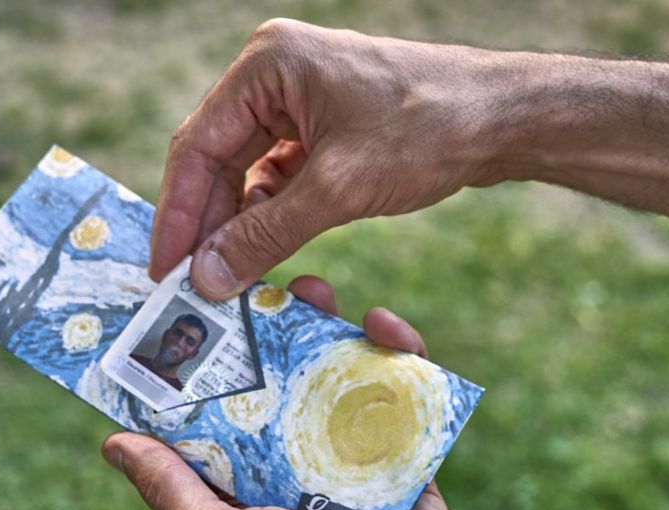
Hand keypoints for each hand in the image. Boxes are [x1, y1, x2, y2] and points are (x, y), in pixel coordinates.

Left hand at [102, 276, 490, 509]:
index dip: (201, 361)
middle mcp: (288, 462)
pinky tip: (387, 326)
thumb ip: (172, 492)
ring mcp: (346, 455)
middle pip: (273, 379)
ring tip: (316, 290)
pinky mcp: (401, 454)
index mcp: (239, 483)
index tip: (190, 307)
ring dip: (328, 327)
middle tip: (261, 285)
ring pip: (333, 373)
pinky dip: (399, 355)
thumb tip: (111, 442)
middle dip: (266, 330)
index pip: (212, 410)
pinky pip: (400, 394)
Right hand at [149, 19, 532, 299]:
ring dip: (240, 223)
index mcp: (266, 65)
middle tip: (193, 285)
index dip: (178, 214)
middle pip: (217, 159)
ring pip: (247, 171)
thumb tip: (205, 278)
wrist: (505, 118)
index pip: (197, 146)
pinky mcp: (324, 124)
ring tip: (229, 278)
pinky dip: (272, 213)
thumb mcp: (337, 190)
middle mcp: (274, 74)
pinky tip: (268, 249)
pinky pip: (280, 174)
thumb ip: (264, 234)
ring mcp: (300, 97)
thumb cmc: (428, 131)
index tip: (163, 270)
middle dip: (208, 223)